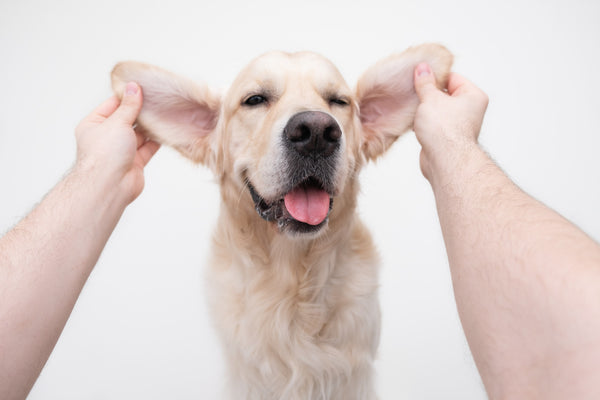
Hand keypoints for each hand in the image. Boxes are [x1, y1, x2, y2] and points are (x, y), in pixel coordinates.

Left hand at [74, 82, 159, 203]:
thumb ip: (129, 106)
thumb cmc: (105, 154)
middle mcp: (106, 137)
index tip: (142, 87)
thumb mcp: (117, 122)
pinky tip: (165, 130)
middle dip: (140, 111)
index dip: (127, 96)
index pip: (112, 105)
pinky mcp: (135, 162)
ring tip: (163, 112)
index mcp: (94, 125)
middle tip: (157, 99)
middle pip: (127, 119)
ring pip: (138, 134)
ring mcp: (121, 151)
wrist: (110, 185)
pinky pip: (147, 147)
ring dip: (149, 126)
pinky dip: (156, 140)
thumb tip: (133, 87)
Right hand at [412, 64, 488, 180]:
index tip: (419, 75)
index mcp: (473, 95)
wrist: (444, 160)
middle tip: (414, 91)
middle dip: (427, 94)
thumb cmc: (444, 130)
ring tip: (413, 108)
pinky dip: (423, 122)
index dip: (434, 76)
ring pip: (437, 110)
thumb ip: (425, 82)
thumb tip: (423, 68)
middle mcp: (469, 110)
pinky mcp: (446, 137)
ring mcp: (458, 125)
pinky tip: (413, 122)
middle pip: (444, 94)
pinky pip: (433, 124)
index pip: (452, 77)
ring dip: (424, 110)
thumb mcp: (430, 98)